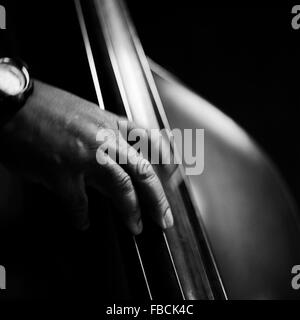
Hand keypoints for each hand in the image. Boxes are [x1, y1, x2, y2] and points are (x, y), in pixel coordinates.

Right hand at [0, 80, 173, 233]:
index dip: (167, 160)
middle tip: (163, 218)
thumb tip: (115, 159)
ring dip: (131, 211)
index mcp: (110, 122)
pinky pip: (79, 202)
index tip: (176, 177)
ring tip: (135, 227)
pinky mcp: (61, 171)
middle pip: (143, 171)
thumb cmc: (46, 108)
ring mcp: (85, 155)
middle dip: (157, 198)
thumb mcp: (86, 113)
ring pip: (121, 187)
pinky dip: (82, 216)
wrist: (12, 102)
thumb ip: (105, 134)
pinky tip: (82, 222)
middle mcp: (104, 138)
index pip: (151, 140)